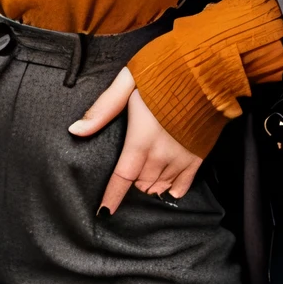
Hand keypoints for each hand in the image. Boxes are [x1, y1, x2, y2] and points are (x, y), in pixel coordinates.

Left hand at [69, 68, 202, 214]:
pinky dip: (173, 189)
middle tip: (126, 175)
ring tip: (143, 179)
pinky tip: (167, 186)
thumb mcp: (128, 82)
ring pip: (160, 186)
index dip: (111, 197)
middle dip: (130, 184)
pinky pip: (184, 184)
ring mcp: (181, 157)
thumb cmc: (165, 72)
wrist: (206, 70)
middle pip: (140, 184)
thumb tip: (76, 129)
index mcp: (141, 139)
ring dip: (149, 186)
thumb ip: (102, 109)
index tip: (104, 213)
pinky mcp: (198, 155)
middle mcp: (161, 155)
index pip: (122, 178)